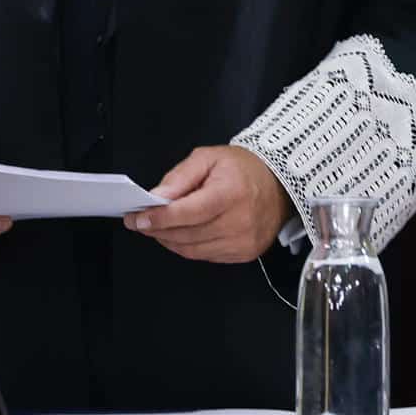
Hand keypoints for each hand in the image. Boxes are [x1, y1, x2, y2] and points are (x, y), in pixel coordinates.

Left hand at [123, 145, 290, 262]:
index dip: (159, 218)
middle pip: (186, 234)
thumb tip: (157, 196)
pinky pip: (205, 256)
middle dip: (157, 229)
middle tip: (140, 222)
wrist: (277, 184)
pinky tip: (179, 234)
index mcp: (230, 193)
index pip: (187, 213)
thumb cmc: (243, 169)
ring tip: (156, 227)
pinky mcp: (244, 253)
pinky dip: (187, 247)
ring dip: (169, 240)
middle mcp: (239, 221)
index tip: (138, 219)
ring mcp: (243, 241)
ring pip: (192, 250)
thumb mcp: (207, 158)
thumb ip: (179, 177)